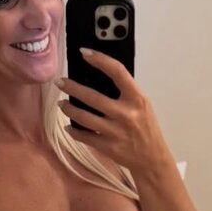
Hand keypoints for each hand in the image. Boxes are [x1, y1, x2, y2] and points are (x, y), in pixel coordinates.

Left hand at [55, 48, 172, 175]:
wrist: (152, 158)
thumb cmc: (146, 127)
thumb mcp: (142, 105)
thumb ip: (125, 92)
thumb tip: (99, 76)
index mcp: (137, 99)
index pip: (117, 72)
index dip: (100, 59)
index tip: (84, 53)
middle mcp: (126, 114)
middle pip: (92, 97)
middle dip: (72, 87)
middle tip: (60, 82)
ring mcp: (115, 132)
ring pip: (84, 117)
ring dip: (69, 109)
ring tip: (61, 104)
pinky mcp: (108, 147)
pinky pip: (85, 136)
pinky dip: (74, 131)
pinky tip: (69, 126)